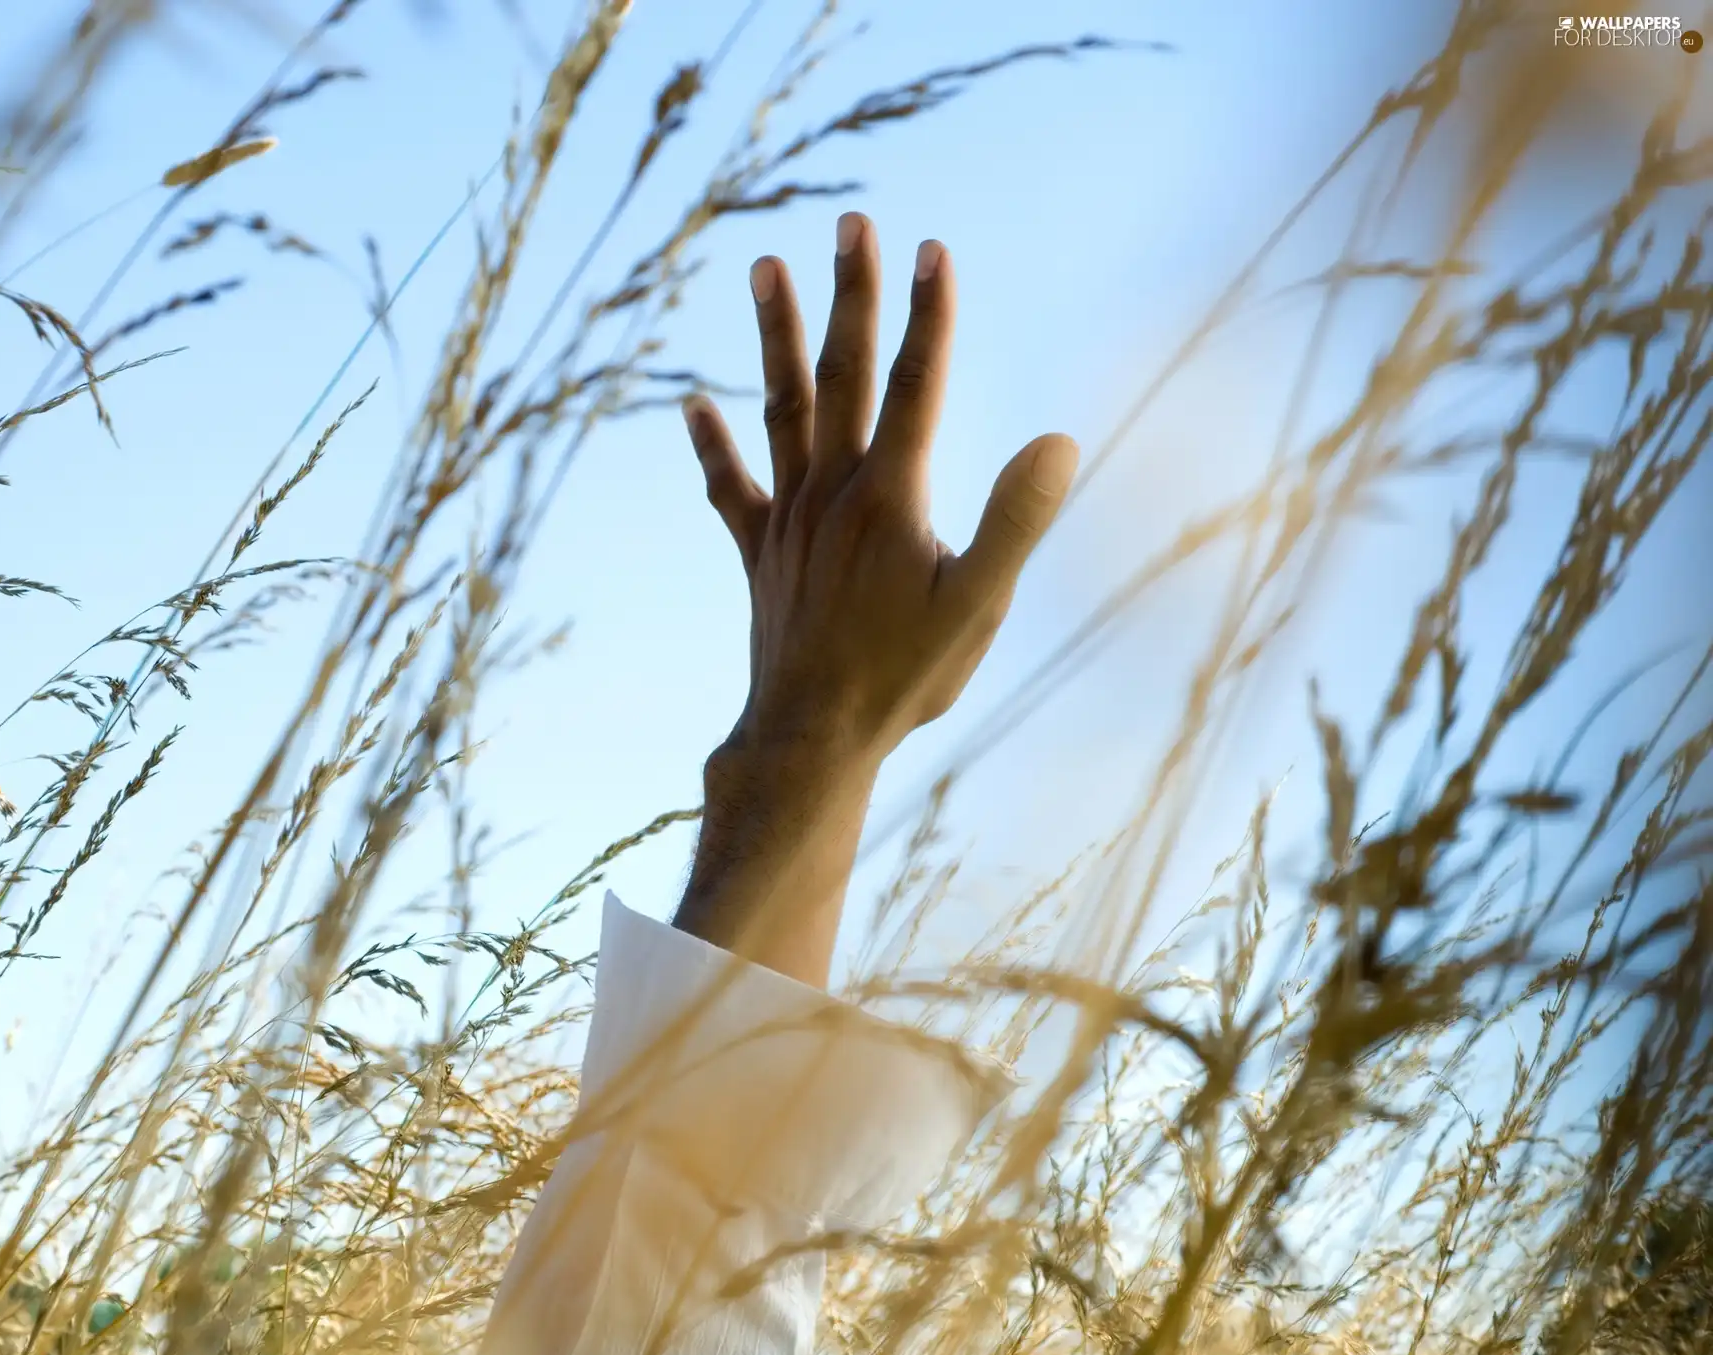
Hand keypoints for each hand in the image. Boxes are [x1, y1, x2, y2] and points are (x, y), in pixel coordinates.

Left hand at [671, 211, 1076, 986]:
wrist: (811, 738)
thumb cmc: (905, 678)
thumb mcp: (979, 605)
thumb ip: (1017, 520)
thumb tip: (1058, 441)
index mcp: (891, 496)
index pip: (916, 386)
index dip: (929, 316)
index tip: (936, 247)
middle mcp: (833, 492)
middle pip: (842, 375)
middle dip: (851, 294)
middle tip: (852, 222)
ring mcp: (789, 519)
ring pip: (781, 409)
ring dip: (775, 337)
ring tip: (763, 266)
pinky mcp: (761, 553)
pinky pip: (730, 488)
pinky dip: (712, 446)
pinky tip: (690, 402)